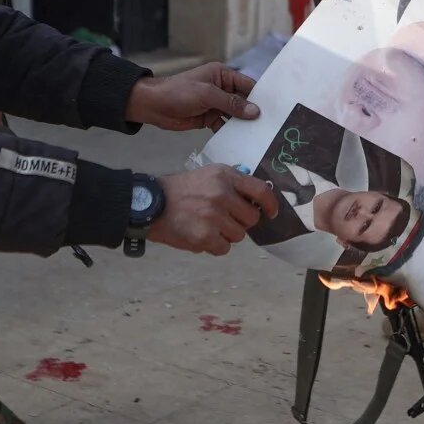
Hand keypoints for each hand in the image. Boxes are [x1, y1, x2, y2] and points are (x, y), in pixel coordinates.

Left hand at [125, 63, 260, 130]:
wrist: (153, 106)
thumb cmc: (179, 92)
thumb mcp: (207, 94)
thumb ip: (231, 103)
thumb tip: (255, 111)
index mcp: (222, 75)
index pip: (247, 85)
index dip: (260, 96)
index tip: (275, 110)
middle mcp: (222, 88)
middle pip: (243, 101)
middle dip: (253, 113)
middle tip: (271, 127)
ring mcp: (215, 104)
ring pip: (235, 115)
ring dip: (243, 125)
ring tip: (259, 137)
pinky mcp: (208, 118)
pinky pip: (224, 125)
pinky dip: (230, 132)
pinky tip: (240, 142)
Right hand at [147, 165, 279, 254]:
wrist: (152, 204)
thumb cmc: (182, 190)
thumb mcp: (209, 174)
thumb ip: (233, 183)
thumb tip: (258, 199)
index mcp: (225, 176)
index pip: (261, 191)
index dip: (271, 204)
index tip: (271, 213)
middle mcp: (221, 194)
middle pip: (251, 219)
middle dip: (242, 222)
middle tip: (225, 219)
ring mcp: (213, 216)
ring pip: (239, 236)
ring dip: (227, 235)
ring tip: (208, 226)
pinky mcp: (204, 236)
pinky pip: (224, 249)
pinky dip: (214, 246)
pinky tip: (201, 235)